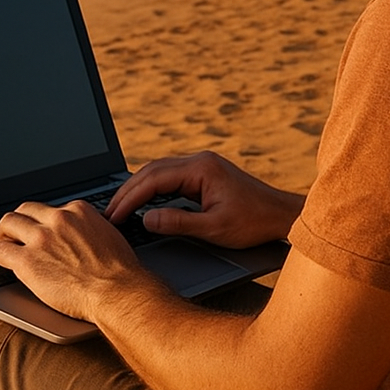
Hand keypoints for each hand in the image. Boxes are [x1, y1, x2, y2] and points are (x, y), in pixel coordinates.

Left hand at [0, 200, 160, 322]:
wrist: (118, 292)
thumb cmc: (120, 273)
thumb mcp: (108, 237)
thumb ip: (90, 231)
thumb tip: (83, 237)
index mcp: (78, 211)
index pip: (50, 209)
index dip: (40, 221)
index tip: (37, 230)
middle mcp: (57, 218)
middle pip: (25, 210)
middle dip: (16, 221)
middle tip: (11, 233)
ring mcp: (40, 238)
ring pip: (7, 223)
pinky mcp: (26, 260)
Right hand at [105, 151, 303, 249]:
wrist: (281, 215)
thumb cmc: (253, 222)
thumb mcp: (214, 228)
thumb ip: (178, 222)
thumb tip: (146, 220)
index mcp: (201, 169)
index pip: (153, 179)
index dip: (130, 198)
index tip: (114, 216)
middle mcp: (199, 161)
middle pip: (151, 171)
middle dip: (127, 192)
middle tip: (108, 214)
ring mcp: (202, 165)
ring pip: (158, 172)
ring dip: (137, 189)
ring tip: (118, 209)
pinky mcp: (204, 174)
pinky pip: (169, 176)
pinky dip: (151, 188)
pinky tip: (142, 202)